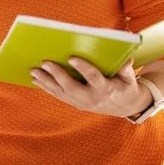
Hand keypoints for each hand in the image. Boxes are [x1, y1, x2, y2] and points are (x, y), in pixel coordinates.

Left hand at [30, 57, 150, 118]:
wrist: (123, 107)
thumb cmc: (125, 87)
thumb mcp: (130, 79)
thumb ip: (126, 70)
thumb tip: (126, 59)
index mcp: (106, 89)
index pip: (93, 78)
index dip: (83, 68)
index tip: (71, 57)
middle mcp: (91, 98)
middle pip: (71, 87)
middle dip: (57, 75)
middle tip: (45, 62)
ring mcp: (81, 103)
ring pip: (61, 92)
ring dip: (46, 81)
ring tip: (33, 70)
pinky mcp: (75, 103)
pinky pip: (58, 95)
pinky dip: (46, 87)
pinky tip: (35, 79)